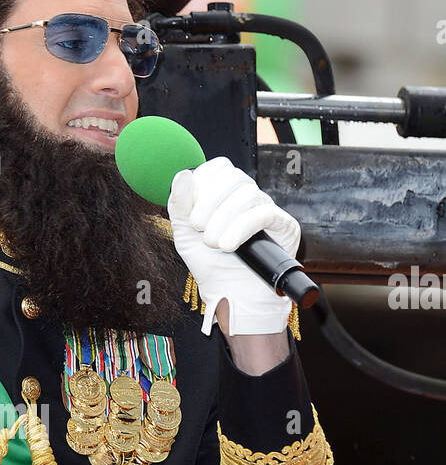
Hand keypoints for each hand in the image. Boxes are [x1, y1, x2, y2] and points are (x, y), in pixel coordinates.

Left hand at [167, 156, 300, 335]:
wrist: (233, 297)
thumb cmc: (211, 266)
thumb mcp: (185, 236)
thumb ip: (179, 206)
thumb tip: (184, 175)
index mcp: (227, 194)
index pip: (220, 167)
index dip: (203, 184)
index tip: (192, 215)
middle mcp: (249, 197)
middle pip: (234, 177)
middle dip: (210, 203)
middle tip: (199, 231)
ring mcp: (268, 209)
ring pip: (248, 194)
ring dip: (224, 219)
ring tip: (214, 244)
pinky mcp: (285, 226)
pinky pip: (265, 213)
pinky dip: (241, 228)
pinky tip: (228, 246)